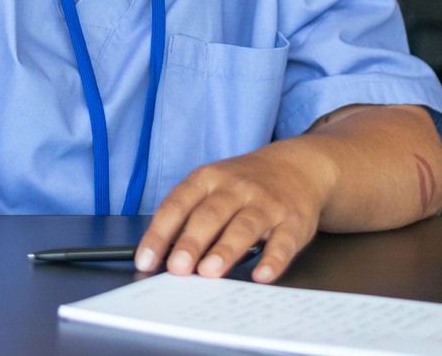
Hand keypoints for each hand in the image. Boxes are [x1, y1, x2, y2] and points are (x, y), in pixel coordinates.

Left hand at [134, 141, 336, 284]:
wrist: (297, 166)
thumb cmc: (243, 184)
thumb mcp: (212, 186)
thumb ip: (189, 215)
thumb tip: (162, 254)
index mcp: (207, 179)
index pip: (177, 205)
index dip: (159, 233)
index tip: (145, 259)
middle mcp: (235, 188)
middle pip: (209, 215)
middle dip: (191, 242)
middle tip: (177, 268)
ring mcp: (266, 204)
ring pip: (243, 227)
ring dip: (225, 250)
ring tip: (209, 271)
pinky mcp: (293, 221)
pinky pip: (283, 242)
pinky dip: (273, 259)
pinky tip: (262, 275)